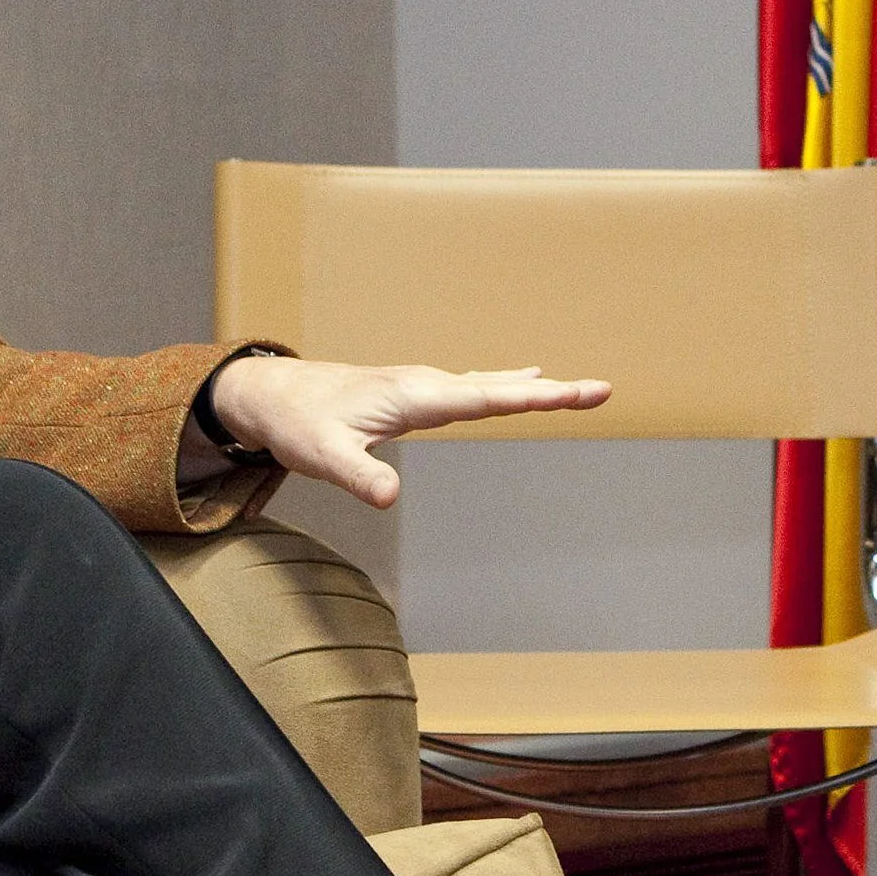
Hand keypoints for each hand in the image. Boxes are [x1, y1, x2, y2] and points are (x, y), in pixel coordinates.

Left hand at [194, 356, 610, 506]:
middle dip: (552, 391)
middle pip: (502, 387)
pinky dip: (509, 383)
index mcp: (416, 395)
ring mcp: (425, 386)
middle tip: (602, 390)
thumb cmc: (298, 423)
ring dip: (538, 387)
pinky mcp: (419, 393)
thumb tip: (392, 500)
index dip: (536, 395)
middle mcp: (427, 384)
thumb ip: (357, 477)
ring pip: (493, 384)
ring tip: (581, 388)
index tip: (577, 392)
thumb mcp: (322, 455)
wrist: (273, 394)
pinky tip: (525, 376)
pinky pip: (477, 386)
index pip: (487, 397)